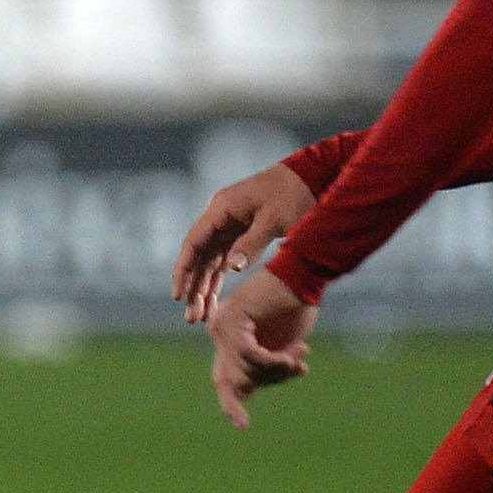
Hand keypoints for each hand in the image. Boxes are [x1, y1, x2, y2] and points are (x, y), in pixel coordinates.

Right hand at [173, 162, 316, 322]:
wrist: (314, 177)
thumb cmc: (294, 194)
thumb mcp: (274, 220)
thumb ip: (251, 244)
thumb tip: (231, 269)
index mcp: (221, 208)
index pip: (194, 243)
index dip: (184, 270)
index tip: (179, 295)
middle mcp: (220, 217)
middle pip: (198, 256)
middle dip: (193, 287)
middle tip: (191, 315)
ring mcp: (229, 225)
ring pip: (209, 261)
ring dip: (204, 287)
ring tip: (199, 315)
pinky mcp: (241, 233)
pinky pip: (224, 259)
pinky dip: (218, 279)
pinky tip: (213, 299)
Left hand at [205, 267, 316, 429]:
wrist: (304, 274)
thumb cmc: (296, 307)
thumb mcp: (280, 347)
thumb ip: (264, 367)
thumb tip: (247, 393)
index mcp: (228, 339)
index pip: (225, 379)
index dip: (233, 403)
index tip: (243, 427)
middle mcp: (219, 333)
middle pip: (230, 380)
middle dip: (262, 383)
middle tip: (294, 369)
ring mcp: (222, 327)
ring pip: (245, 371)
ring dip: (277, 371)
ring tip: (300, 361)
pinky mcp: (232, 320)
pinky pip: (251, 356)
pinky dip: (274, 362)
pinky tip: (293, 356)